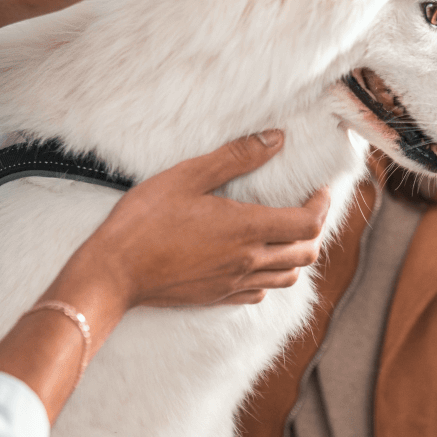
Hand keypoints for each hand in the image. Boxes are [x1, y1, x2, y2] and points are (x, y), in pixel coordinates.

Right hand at [0, 129, 329, 421]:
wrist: (114, 273)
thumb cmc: (145, 220)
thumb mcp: (188, 176)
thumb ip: (236, 157)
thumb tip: (276, 139)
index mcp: (247, 229)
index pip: (308, 223)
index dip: (322, 205)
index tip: (320, 188)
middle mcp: (248, 261)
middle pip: (305, 253)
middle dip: (314, 229)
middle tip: (305, 206)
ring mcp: (234, 283)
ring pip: (287, 277)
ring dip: (296, 255)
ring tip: (284, 232)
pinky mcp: (217, 297)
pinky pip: (259, 293)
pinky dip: (269, 277)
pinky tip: (253, 260)